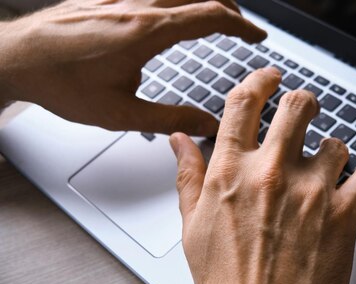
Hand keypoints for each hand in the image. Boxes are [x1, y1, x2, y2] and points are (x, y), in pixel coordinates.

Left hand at [0, 0, 265, 134]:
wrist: (16, 59)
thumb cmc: (61, 85)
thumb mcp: (122, 113)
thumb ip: (172, 118)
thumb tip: (207, 125)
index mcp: (145, 32)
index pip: (210, 16)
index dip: (242, 26)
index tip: (257, 37)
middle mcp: (135, 4)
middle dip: (229, 9)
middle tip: (242, 29)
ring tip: (214, 19)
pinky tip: (173, 14)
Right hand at [163, 67, 355, 283]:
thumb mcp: (192, 228)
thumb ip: (188, 176)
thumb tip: (179, 141)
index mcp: (230, 173)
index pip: (243, 104)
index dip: (258, 82)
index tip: (268, 78)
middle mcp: (270, 174)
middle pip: (295, 108)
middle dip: (301, 103)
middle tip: (304, 108)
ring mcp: (310, 193)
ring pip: (333, 143)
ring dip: (331, 149)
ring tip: (328, 165)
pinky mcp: (343, 216)